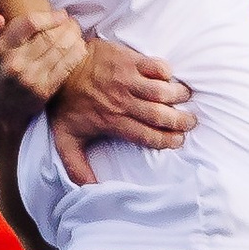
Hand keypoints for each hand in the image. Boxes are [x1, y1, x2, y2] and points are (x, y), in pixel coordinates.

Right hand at [0, 10, 85, 122]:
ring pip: (61, 50)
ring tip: (76, 31)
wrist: (1, 108)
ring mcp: (31, 78)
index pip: (29, 25)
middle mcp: (15, 64)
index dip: (49, 16)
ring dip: (73, 37)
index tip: (61, 14)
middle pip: (49, 37)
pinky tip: (79, 46)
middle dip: (65, 26)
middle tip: (72, 21)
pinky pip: (66, 66)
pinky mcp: (44, 90)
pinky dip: (77, 53)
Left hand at [42, 35, 195, 184]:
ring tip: (185, 99)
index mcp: (112, 121)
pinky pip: (156, 66)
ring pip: (163, 91)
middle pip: (161, 116)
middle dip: (180, 122)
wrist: (58, 66)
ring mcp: (126, 79)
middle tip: (190, 122)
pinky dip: (166, 72)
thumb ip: (76, 166)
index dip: (168, 141)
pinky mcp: (128, 59)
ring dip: (179, 96)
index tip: (178, 141)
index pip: (148, 136)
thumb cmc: (65, 103)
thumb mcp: (65, 139)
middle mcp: (122, 102)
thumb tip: (89, 190)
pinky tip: (167, 77)